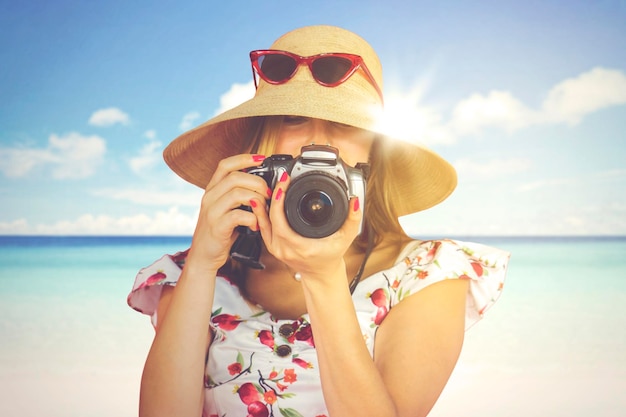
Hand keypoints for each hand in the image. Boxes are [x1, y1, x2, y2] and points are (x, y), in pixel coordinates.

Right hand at [187, 154, 269, 271]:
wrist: (204, 256)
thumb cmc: (220, 231)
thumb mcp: (226, 208)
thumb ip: (239, 195)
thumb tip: (262, 184)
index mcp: (213, 190)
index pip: (225, 165)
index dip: (244, 158)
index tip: (262, 158)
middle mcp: (209, 197)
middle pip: (235, 177)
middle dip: (257, 182)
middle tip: (269, 194)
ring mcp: (212, 212)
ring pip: (237, 193)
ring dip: (257, 199)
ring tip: (264, 209)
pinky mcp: (217, 227)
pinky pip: (237, 215)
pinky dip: (252, 218)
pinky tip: (255, 224)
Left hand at [250, 171, 362, 280]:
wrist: (321, 274)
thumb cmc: (331, 256)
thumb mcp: (346, 238)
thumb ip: (353, 219)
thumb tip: (354, 201)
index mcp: (300, 247)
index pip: (282, 222)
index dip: (279, 201)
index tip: (285, 183)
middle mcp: (285, 249)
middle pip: (270, 219)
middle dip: (274, 196)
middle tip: (281, 181)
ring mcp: (276, 249)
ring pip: (263, 224)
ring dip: (263, 205)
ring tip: (266, 187)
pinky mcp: (273, 247)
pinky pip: (263, 228)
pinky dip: (261, 214)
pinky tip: (261, 202)